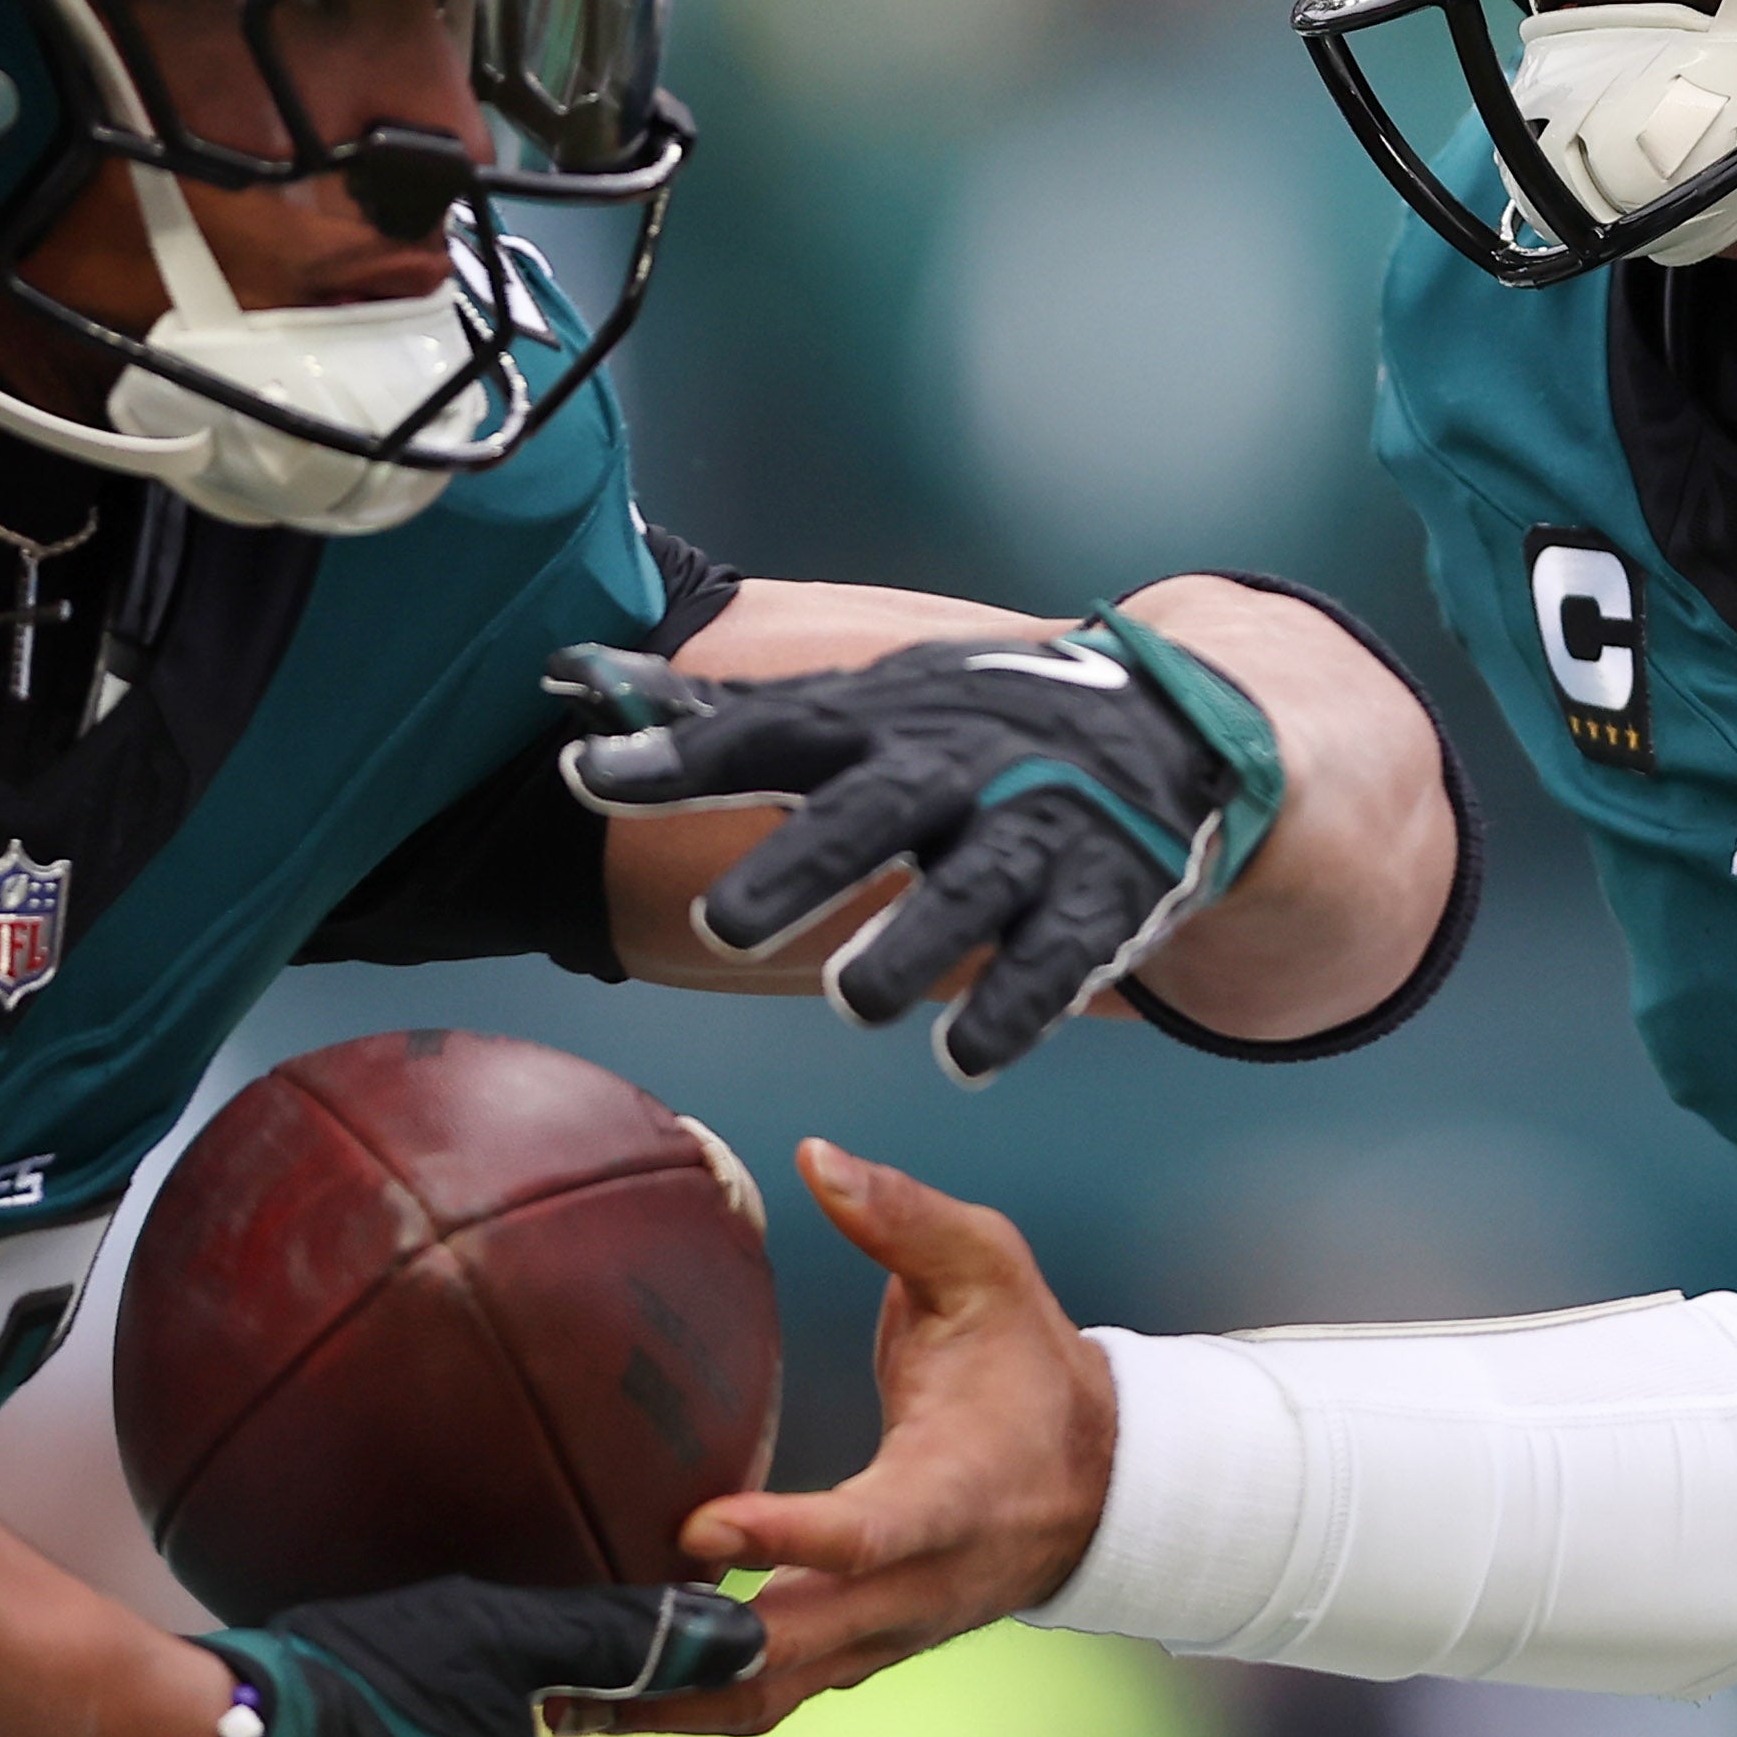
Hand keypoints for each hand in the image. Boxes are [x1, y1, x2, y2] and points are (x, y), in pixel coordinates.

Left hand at [554, 612, 1285, 1081]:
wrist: (1171, 729)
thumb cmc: (972, 724)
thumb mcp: (859, 704)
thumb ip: (718, 717)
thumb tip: (565, 676)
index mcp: (880, 721)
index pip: (764, 731)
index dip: (675, 754)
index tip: (583, 772)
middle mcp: (954, 771)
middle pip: (869, 815)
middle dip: (800, 868)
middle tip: (719, 929)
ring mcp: (1033, 835)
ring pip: (967, 895)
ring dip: (909, 948)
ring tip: (853, 999)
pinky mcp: (1102, 899)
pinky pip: (1057, 962)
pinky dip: (1013, 1010)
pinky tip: (965, 1060)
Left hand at [614, 1144, 1114, 1736]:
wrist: (1099, 1482)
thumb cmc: (1030, 1366)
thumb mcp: (988, 1268)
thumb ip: (904, 1216)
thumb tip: (817, 1158)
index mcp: (954, 1493)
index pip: (869, 1532)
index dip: (787, 1536)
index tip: (698, 1525)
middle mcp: (918, 1585)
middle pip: (797, 1646)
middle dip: (688, 1652)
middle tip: (576, 1643)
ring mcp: (886, 1632)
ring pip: (770, 1693)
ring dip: (670, 1699)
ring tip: (561, 1696)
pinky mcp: (859, 1652)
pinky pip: (768, 1695)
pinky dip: (689, 1699)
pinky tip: (605, 1694)